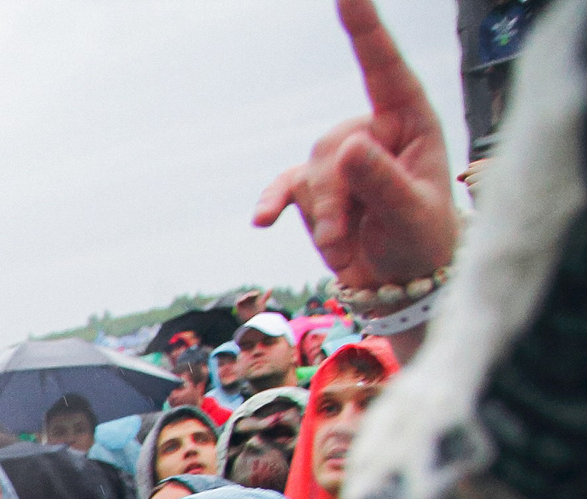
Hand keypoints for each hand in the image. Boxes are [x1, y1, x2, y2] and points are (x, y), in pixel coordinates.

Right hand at [253, 0, 457, 289]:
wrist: (401, 282)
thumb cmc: (423, 241)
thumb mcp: (411, 213)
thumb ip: (381, 181)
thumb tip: (345, 148)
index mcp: (410, 124)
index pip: (384, 69)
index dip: (365, 30)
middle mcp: (373, 133)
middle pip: (333, 145)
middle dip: (335, 195)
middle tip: (346, 238)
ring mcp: (341, 161)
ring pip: (311, 171)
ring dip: (321, 214)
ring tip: (342, 247)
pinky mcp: (314, 188)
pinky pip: (285, 186)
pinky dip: (273, 202)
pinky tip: (263, 221)